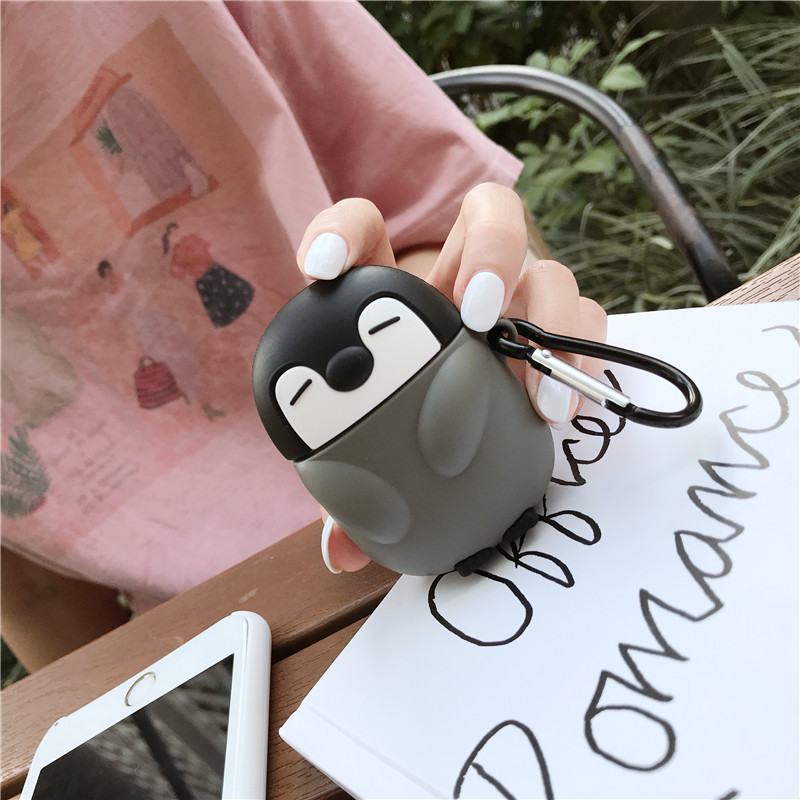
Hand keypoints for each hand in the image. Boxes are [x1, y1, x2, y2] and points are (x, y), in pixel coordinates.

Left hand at [296, 183, 606, 572]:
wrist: (458, 429)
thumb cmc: (406, 418)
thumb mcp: (378, 446)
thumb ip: (355, 488)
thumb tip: (340, 552)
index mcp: (398, 288)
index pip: (363, 228)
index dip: (341, 233)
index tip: (321, 272)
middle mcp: (461, 280)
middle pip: (491, 213)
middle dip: (490, 251)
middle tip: (476, 315)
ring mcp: (520, 303)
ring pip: (552, 270)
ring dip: (549, 318)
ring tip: (532, 389)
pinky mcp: (558, 336)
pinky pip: (588, 328)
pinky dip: (582, 364)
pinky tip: (560, 415)